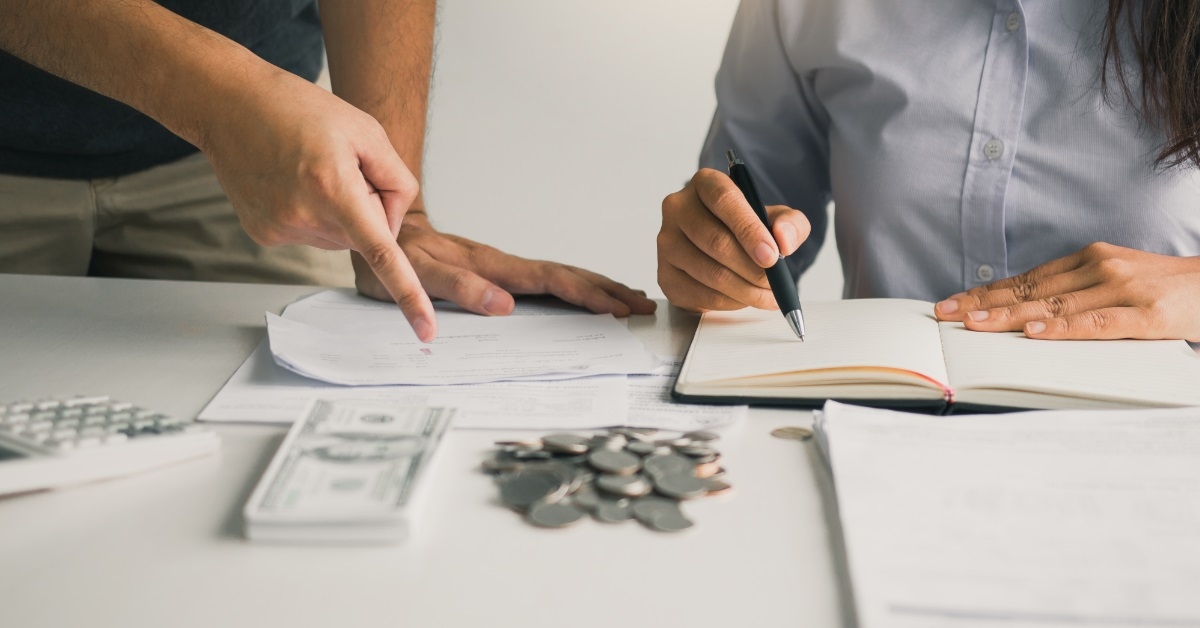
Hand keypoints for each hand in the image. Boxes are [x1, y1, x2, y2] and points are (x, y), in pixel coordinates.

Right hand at [198, 68, 436, 339]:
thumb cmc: (299, 110)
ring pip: (340, 236)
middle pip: (367, 233)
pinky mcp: (266, 235)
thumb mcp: (367, 132)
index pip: (382, 253)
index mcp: (335, 188)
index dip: (409, 295)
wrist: (230, 106)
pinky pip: (312, 235)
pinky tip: (290, 183)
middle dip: (367, 205)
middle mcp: (306, 217)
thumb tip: (390, 227)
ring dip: (338, 209)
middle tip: (335, 164)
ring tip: (308, 169)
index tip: (426, 332)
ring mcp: (281, 231)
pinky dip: (312, 214)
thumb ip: (396, 183)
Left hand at [354, 212, 656, 316]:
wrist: (376, 224)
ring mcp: (500, 266)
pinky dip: (571, 286)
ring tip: (629, 300)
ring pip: (559, 274)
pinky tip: (582, 294)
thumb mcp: (414, 274)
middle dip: (606, 291)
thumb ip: (457, 288)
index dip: (586, 295)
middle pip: (566, 276)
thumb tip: (504, 304)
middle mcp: (501, 264)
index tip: (618, 307)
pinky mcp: (495, 271)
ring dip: (596, 287)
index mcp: (489, 266)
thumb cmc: (389, 254)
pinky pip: (542, 278)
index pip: (549, 281)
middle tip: (643, 305)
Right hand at [658, 168, 809, 311]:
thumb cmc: (748, 229)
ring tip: (767, 295)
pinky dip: (730, 302)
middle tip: (775, 282)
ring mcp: (667, 242)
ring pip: (709, 272)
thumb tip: (783, 239)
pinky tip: (745, 298)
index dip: (749, 229)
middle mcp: (678, 208)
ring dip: (745, 290)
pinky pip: (700, 294)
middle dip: (752, 268)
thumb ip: (790, 223)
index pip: (724, 200)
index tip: (771, 255)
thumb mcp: (777, 219)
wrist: (725, 250)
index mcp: (705, 183)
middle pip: (715, 241)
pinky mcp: (665, 274)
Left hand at [934, 242, 1199, 340]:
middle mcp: (1100, 267)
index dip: (986, 292)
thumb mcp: (1114, 280)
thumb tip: (1024, 314)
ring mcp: (1122, 289)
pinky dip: (1064, 329)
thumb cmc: (1164, 290)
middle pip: (1031, 291)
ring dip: (1011, 317)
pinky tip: (1036, 334)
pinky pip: (1098, 323)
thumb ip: (1074, 292)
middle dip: (984, 304)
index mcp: (1089, 260)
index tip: (952, 304)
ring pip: (1055, 307)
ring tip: (975, 325)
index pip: (1026, 279)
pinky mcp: (1147, 314)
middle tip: (945, 316)